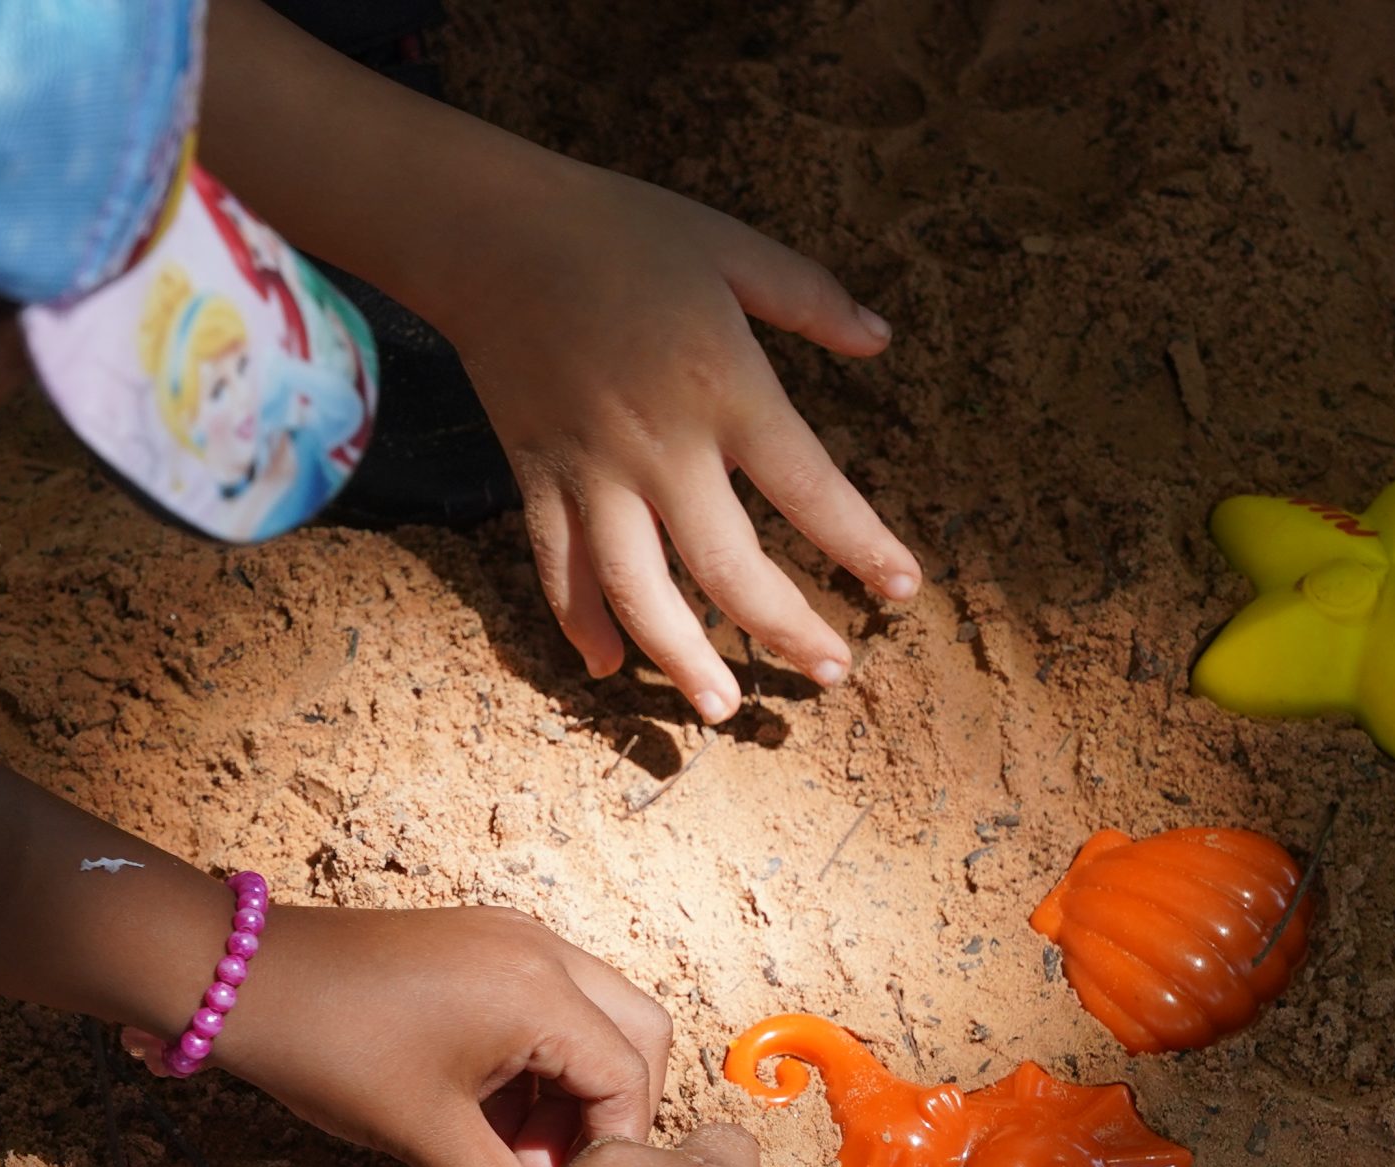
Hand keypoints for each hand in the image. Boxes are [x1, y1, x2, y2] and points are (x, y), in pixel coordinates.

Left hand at [132, 904, 670, 1166]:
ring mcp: (511, 938)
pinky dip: (535, 1059)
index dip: (612, 1149)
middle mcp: (542, 949)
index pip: (627, 1075)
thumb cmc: (333, 1050)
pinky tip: (485, 1111)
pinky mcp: (480, 942)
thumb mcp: (423, 1134)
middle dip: (608, 1110)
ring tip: (506, 1150)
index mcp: (539, 990)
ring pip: (590, 1017)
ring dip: (568, 1088)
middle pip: (635, 1033)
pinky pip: (545, 1001)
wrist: (243, 980)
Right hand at [430, 157, 922, 722]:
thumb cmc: (620, 231)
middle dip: (785, 628)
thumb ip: (810, 298)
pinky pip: (558, 568)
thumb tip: (882, 341)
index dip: (862, 546)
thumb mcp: (731, 247)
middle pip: (729, 569)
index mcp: (724, 386)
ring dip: (680, 658)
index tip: (902, 590)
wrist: (491, 232)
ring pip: (637, 591)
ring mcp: (592, 472)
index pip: (810, 489)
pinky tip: (610, 667)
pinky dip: (580, 623)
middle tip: (832, 670)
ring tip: (721, 708)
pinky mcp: (538, 479)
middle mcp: (660, 447)